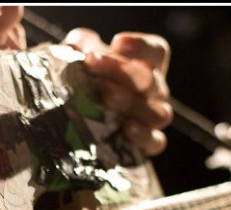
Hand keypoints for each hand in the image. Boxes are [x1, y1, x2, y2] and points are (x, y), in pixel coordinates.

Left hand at [64, 28, 172, 156]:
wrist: (74, 123)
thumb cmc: (83, 81)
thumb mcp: (78, 57)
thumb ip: (80, 45)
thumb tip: (73, 47)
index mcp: (145, 67)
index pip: (157, 52)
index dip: (142, 46)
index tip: (117, 43)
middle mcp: (154, 93)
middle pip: (151, 80)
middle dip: (122, 71)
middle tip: (94, 64)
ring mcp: (152, 119)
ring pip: (157, 112)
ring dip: (131, 102)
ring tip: (106, 95)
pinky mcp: (146, 145)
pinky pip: (155, 141)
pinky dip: (144, 135)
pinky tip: (126, 128)